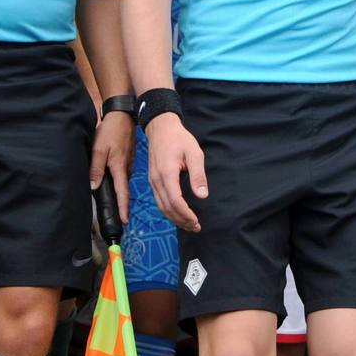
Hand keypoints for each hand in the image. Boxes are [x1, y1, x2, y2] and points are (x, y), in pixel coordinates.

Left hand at [90, 109, 133, 222]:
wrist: (122, 115)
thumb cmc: (110, 131)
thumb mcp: (99, 149)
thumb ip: (96, 168)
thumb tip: (93, 186)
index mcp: (120, 168)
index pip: (122, 193)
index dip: (123, 208)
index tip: (124, 221)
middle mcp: (127, 168)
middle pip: (122, 189)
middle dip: (120, 202)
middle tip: (115, 214)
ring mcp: (129, 163)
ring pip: (122, 180)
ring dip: (117, 188)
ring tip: (112, 198)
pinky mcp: (128, 158)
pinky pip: (122, 172)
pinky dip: (117, 177)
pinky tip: (111, 177)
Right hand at [146, 114, 208, 231]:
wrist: (161, 128)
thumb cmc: (179, 139)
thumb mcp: (194, 153)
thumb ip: (198, 175)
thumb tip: (202, 195)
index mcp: (167, 174)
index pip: (175, 201)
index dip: (186, 214)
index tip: (196, 222)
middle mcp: (156, 180)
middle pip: (167, 208)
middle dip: (181, 220)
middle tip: (195, 227)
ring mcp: (152, 181)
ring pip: (161, 206)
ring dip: (174, 218)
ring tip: (188, 224)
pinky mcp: (152, 180)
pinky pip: (159, 200)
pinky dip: (168, 211)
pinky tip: (178, 213)